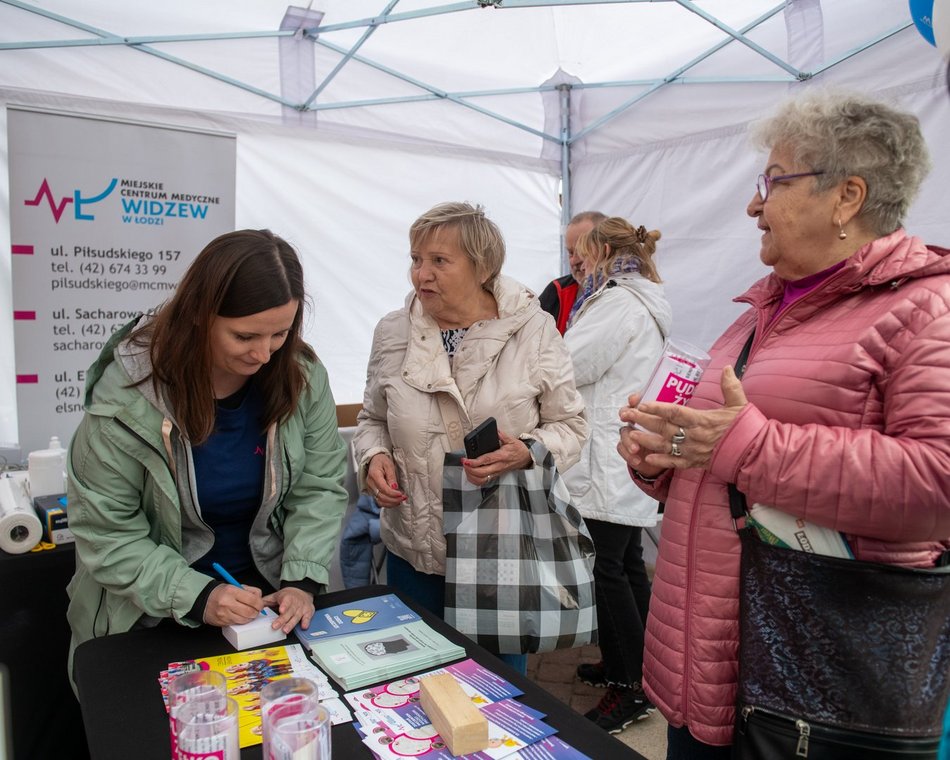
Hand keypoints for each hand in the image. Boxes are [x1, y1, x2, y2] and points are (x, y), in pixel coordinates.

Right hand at [203, 583, 263, 626]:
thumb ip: (249, 590)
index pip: (253, 600)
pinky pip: (238, 623)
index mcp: (232, 591)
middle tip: (256, 609)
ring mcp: (224, 614)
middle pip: (250, 612)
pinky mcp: (223, 622)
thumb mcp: (235, 586)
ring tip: (248, 612)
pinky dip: (242, 620)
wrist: (204, 601)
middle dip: (256, 611)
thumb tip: (260, 598)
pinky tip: (240, 615)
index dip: (260, 603)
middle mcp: (227, 603)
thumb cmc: (221, 593)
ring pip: (245, 619)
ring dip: (250, 617)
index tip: (260, 604)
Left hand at [261, 587, 314, 633]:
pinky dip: (306, 622)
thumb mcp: (277, 595)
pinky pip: (308, 617)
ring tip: (285, 630)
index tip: (281, 610)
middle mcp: (295, 603)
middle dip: (282, 620)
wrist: (303, 591)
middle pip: (289, 612)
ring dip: (291, 624)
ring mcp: (302, 608)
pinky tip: (303, 626)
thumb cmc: (288, 595)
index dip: (284, 605)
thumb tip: (256, 606)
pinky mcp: (308, 612)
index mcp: (287, 597)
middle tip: (275, 626)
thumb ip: (267, 601)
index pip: (286, 601)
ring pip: (296, 617)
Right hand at [366, 452, 406, 507]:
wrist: (375, 461)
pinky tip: (395, 501)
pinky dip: (388, 504)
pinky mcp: (373, 492)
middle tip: (404, 497)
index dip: (392, 493)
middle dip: (394, 499)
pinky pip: (380, 501)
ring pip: (380, 501)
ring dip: (391, 503)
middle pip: (381, 496)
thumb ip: (391, 476)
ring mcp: (371, 489)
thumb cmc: (382, 461)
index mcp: (374, 475)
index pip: (383, 488)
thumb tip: (394, 487)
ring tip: (401, 500)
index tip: (401, 494)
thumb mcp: (389, 465)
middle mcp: (370, 484)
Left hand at [462, 430, 531, 485]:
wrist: (525, 458)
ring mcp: (497, 472)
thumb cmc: (518, 449)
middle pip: (482, 472)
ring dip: (471, 475)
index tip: (466, 460)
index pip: (486, 460)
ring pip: (482, 479)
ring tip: (466, 468)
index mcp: (501, 456)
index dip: (475, 462)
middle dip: (470, 469)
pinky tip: (471, 474)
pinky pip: (484, 482)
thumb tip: (496, 430)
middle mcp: (498, 466)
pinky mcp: (496, 475)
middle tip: (464, 462)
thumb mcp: (511, 440)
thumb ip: (502, 435)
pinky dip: (475, 480)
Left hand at [620, 366, 747, 470]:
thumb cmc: (745, 428)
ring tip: (631, 434)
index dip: (657, 408)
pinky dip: (660, 461)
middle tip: (626, 415)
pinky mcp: (695, 463)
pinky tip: (647, 458)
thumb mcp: (739, 404)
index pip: (675, 412)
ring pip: (664, 446)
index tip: (642, 404)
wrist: (754, 454)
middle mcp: (694, 436)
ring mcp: (693, 451)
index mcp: (702, 420)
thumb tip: (727, 367)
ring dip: (646, 440)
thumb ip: (730, 386)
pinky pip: (675, 463)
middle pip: (663, 428)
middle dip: (643, 421)